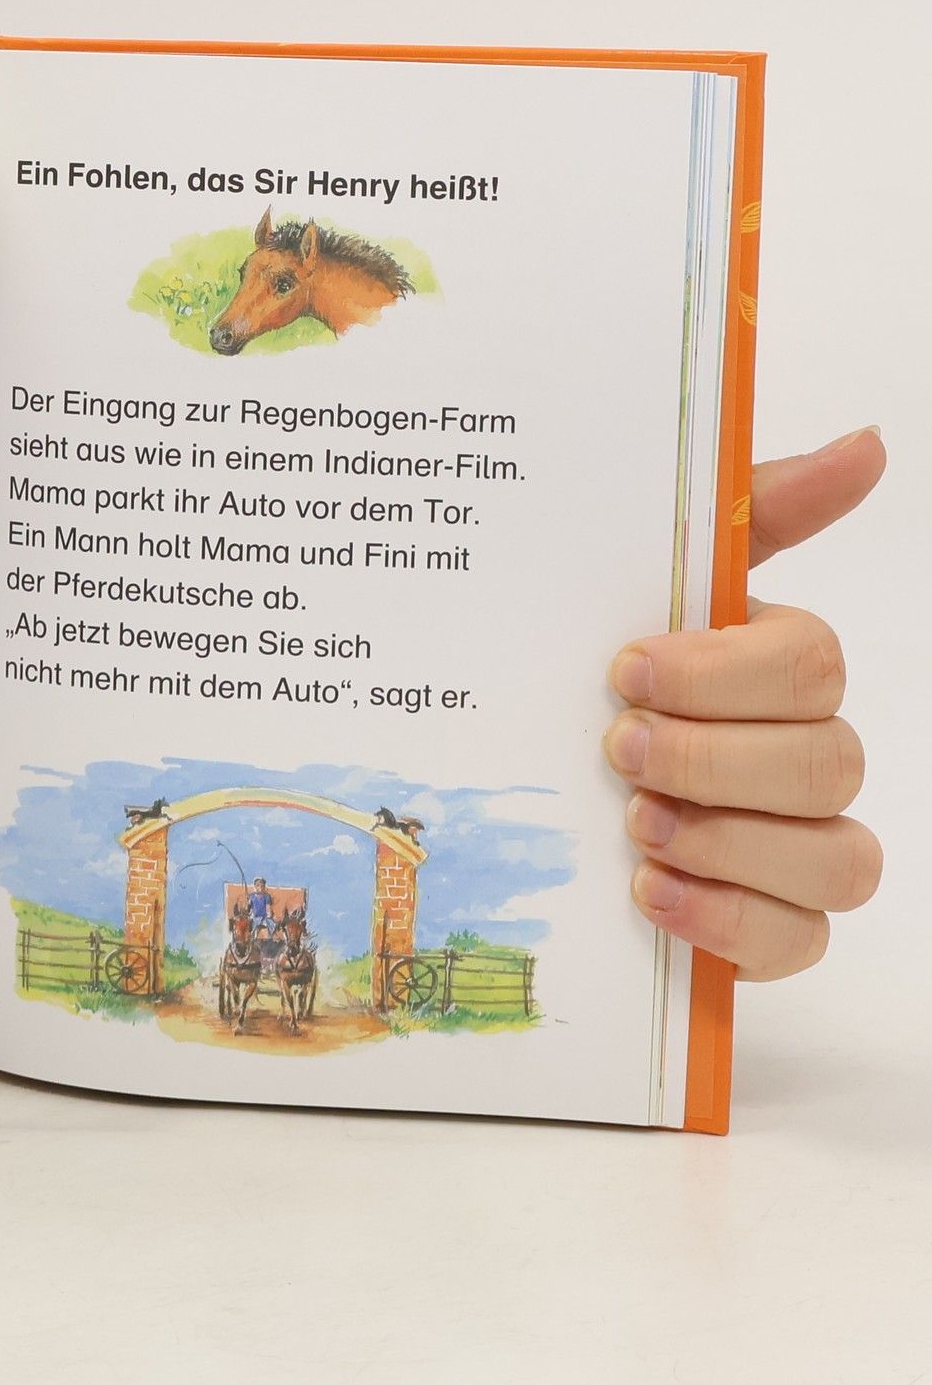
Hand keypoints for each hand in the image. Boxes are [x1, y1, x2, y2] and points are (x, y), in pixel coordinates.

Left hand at [605, 428, 884, 978]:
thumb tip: (869, 443)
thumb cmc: (589, 672)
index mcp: (777, 667)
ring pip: (840, 859)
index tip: (624, 668)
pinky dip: (728, 919)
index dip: (725, 672)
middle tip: (619, 750)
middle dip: (714, 757)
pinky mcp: (770, 927)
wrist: (515, 783)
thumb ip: (747, 513)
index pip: (814, 662)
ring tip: (634, 823)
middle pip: (829, 761)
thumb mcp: (637, 579)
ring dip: (729, 840)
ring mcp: (798, 847)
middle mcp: (805, 755)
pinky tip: (650, 893)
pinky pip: (801, 940)